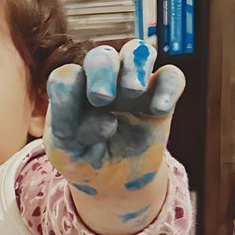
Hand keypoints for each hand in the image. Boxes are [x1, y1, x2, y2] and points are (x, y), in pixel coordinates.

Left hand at [43, 40, 184, 234]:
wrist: (111, 183)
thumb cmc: (81, 160)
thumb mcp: (62, 148)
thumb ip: (62, 118)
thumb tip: (86, 93)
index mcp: (73, 92)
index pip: (69, 75)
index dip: (69, 94)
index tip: (70, 128)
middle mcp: (102, 83)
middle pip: (103, 55)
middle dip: (102, 70)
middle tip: (102, 98)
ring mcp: (132, 89)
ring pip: (138, 51)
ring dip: (135, 64)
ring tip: (133, 90)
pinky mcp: (159, 102)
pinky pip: (172, 77)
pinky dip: (169, 86)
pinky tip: (159, 108)